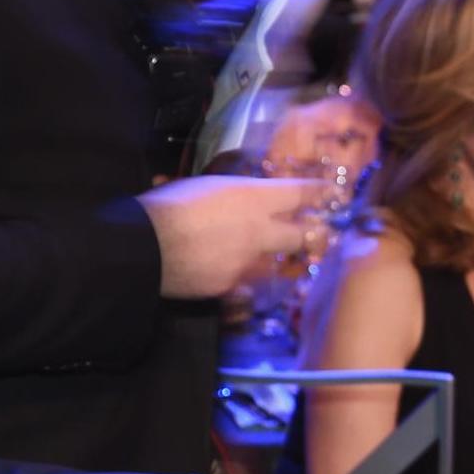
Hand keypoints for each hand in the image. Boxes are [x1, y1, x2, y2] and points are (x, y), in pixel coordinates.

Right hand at [138, 175, 318, 299]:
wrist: (143, 247)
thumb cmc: (169, 205)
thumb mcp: (207, 186)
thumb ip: (235, 194)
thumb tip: (246, 197)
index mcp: (254, 198)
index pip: (302, 192)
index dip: (319, 192)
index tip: (330, 193)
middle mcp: (260, 231)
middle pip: (303, 234)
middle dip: (312, 233)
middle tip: (314, 233)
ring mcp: (247, 263)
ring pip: (274, 263)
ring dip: (272, 259)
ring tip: (261, 256)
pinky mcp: (229, 287)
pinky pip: (243, 282)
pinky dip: (239, 278)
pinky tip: (223, 271)